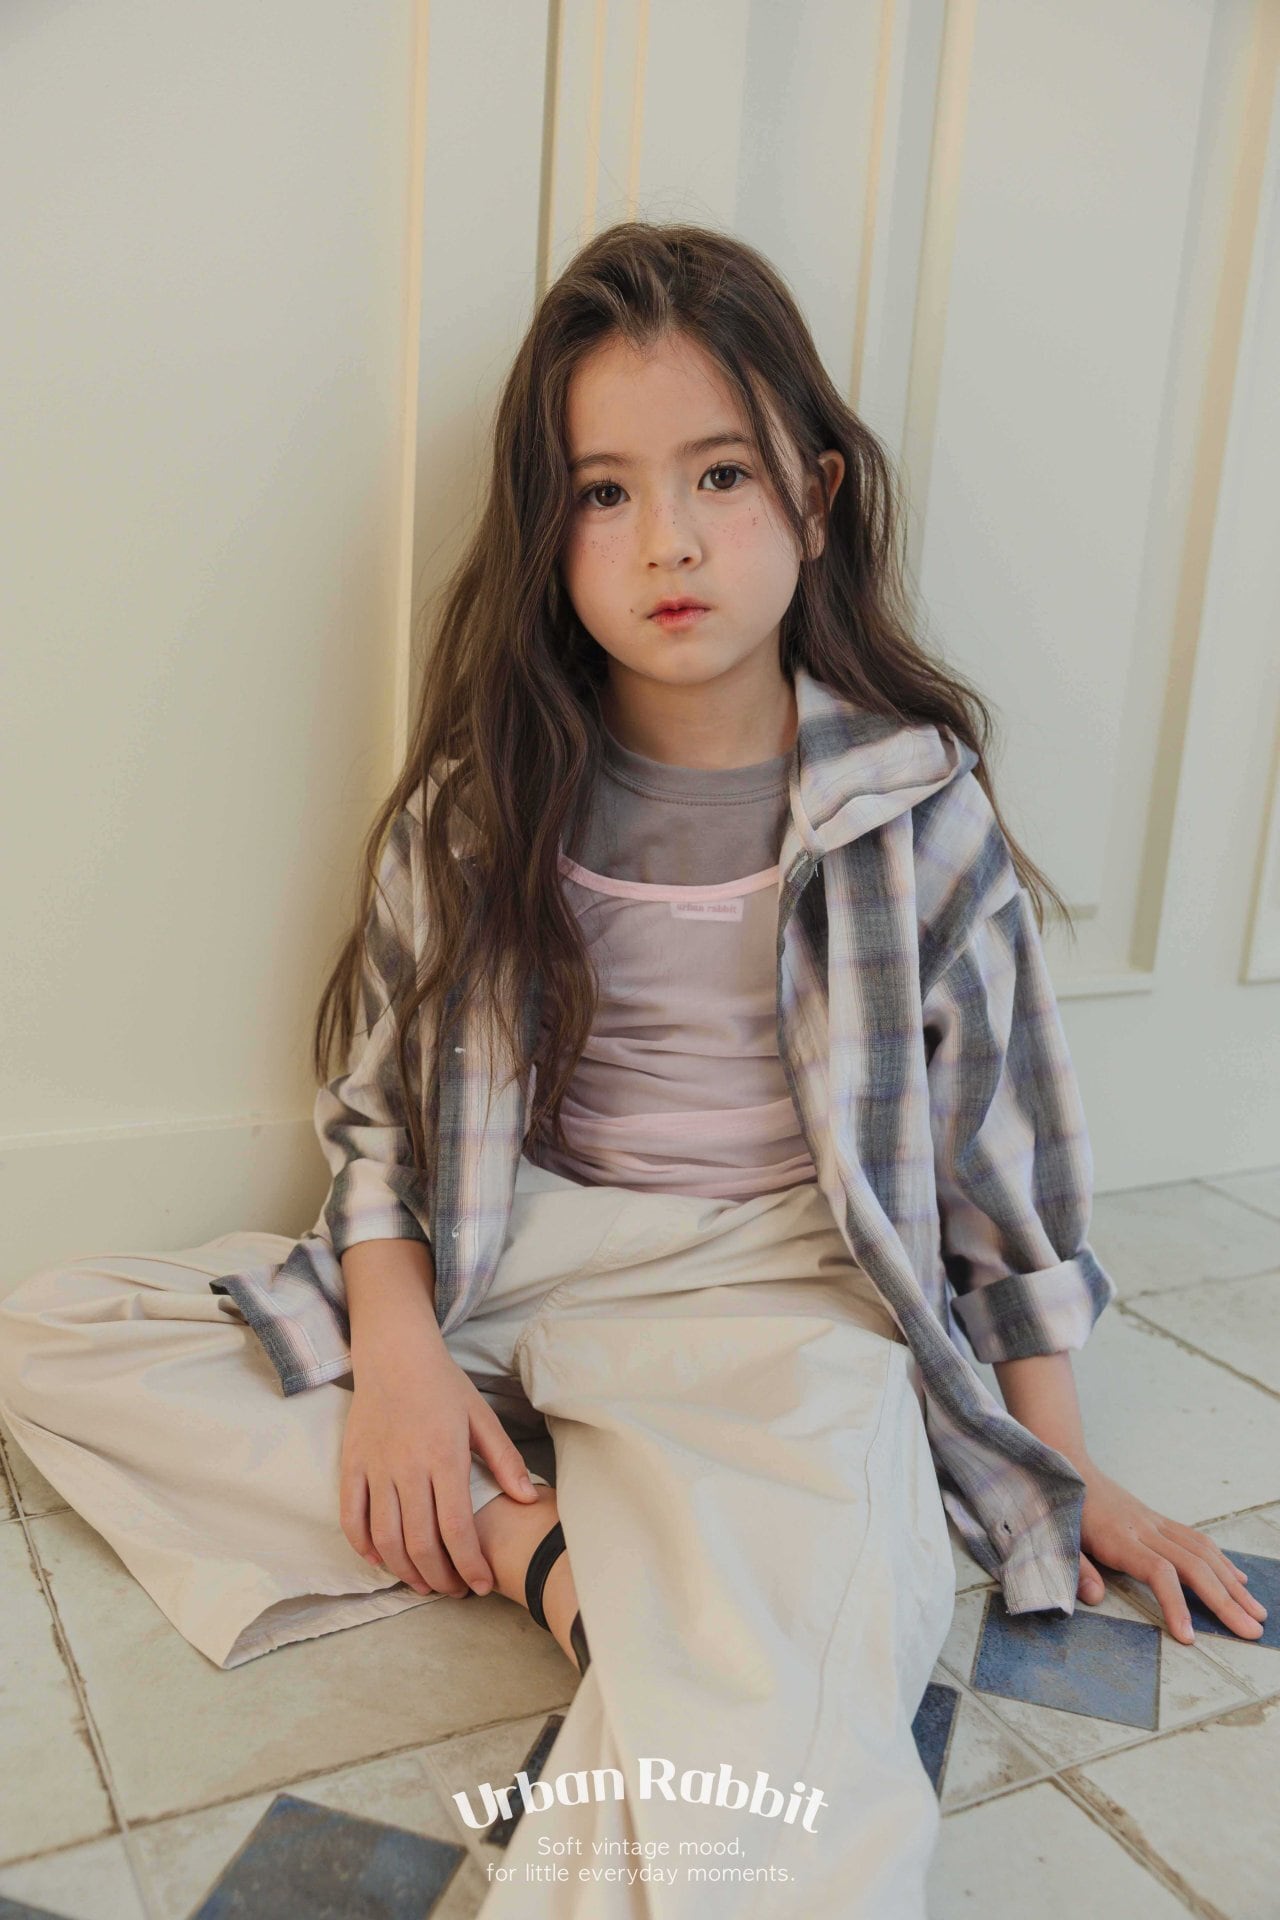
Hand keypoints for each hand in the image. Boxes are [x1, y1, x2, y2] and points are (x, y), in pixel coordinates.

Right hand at [339, 1324, 541, 1598]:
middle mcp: (407, 1468)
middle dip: (440, 1578)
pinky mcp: (352, 1465)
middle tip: (454, 1591)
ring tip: (423, 1583)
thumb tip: (526, 1499)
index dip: (469, 1565)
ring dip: (404, 1571)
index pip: (457, 1529)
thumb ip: (504, 1460)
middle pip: (420, 1543)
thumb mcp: (481, 1416)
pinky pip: (352, 1517)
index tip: (480, 1585)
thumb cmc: (443, 1384)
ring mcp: (376, 1468)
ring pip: (385, 1538)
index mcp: (444, 1458)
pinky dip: (364, 1546)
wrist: (395, 1353)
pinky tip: (381, 1559)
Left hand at [1073, 1458, 1268, 1644]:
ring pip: (1203, 1551)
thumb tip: (1094, 1599)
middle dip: (1225, 1601)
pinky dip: (1221, 1562)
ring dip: (1232, 1583)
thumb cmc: (1060, 1509)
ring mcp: (1155, 1522)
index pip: (1158, 1572)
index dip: (1176, 1604)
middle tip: (1251, 1631)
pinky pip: (1196, 1540)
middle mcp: (1145, 1528)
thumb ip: (1076, 1568)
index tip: (1189, 1637)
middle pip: (1193, 1565)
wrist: (1067, 1466)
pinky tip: (1237, 1580)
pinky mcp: (1159, 1519)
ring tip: (1255, 1611)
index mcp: (1118, 1538)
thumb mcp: (1056, 1540)